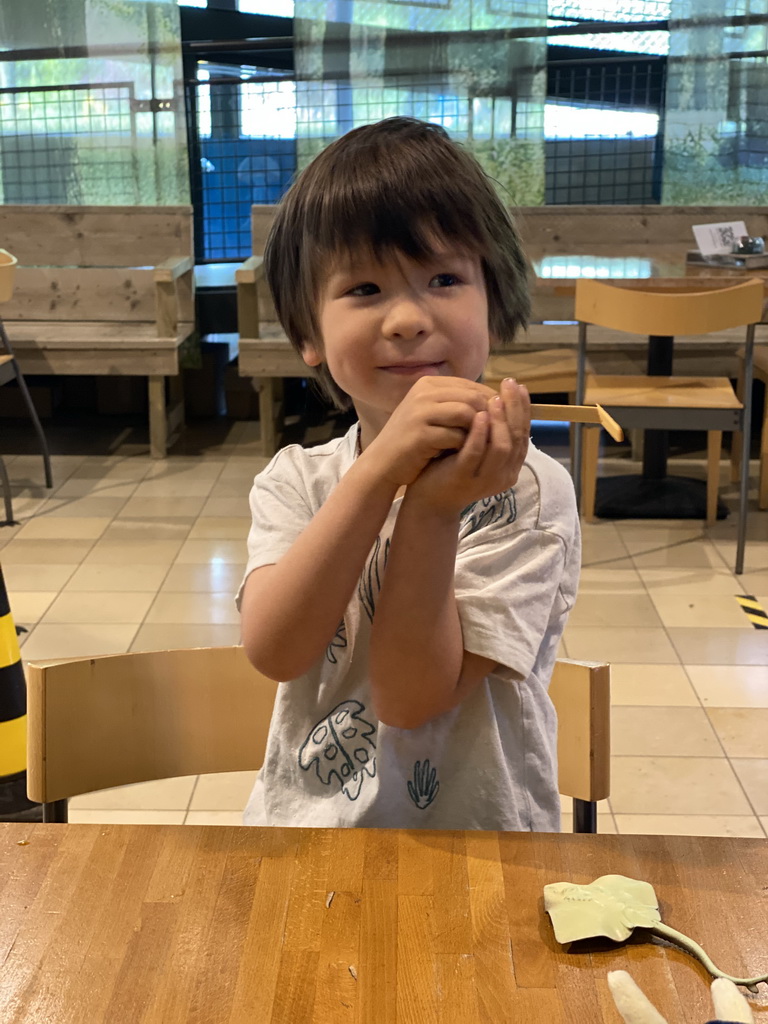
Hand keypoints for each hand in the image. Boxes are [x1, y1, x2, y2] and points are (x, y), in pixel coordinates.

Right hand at [362, 375, 496, 487]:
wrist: (383, 463)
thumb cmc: (413, 440)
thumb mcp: (433, 415)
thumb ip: (456, 404)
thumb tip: (497, 401)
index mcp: (429, 384)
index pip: (471, 386)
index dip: (490, 402)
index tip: (500, 420)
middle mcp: (424, 393)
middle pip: (472, 397)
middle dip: (488, 416)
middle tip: (496, 435)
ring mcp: (420, 412)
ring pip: (466, 413)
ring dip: (477, 431)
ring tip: (480, 444)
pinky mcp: (420, 433)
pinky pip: (455, 436)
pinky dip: (464, 446)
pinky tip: (464, 455)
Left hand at [404, 378, 530, 515]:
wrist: (428, 499)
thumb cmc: (452, 468)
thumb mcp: (477, 449)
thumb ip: (491, 431)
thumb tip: (500, 396)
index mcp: (510, 467)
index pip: (524, 433)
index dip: (523, 409)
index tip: (519, 386)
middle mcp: (504, 475)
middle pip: (518, 437)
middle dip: (515, 408)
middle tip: (509, 384)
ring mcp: (485, 479)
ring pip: (503, 446)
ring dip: (500, 420)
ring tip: (494, 398)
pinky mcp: (465, 477)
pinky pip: (477, 453)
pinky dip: (480, 433)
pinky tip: (478, 415)